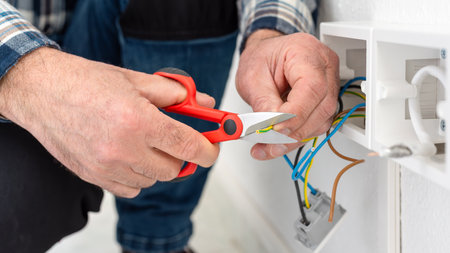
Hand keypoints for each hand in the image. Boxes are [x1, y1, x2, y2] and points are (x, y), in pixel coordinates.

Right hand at [0, 47, 218, 197]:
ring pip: (153, 180)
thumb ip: (176, 94)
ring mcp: (107, 167)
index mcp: (138, 120)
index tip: (212, 149)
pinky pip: (131, 188)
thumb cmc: (87, 82)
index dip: (208, 151)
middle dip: (180, 154)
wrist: (42, 92)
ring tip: (143, 141)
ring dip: (156, 164)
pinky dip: (137, 176)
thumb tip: (205, 104)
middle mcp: (123, 149)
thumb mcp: (136, 80)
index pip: (188, 147)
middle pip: (173, 169)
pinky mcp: (94, 177)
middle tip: (173, 138)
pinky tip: (127, 154)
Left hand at [236, 30, 338, 159]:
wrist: (264, 54)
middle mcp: (324, 67)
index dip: (296, 113)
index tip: (276, 128)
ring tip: (267, 145)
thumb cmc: (261, 58)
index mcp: (306, 52)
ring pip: (321, 122)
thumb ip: (263, 102)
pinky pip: (316, 125)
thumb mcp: (252, 77)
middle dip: (293, 131)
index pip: (313, 87)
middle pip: (322, 108)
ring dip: (293, 139)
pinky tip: (277, 141)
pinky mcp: (323, 102)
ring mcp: (329, 84)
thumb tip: (270, 126)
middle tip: (267, 141)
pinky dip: (295, 137)